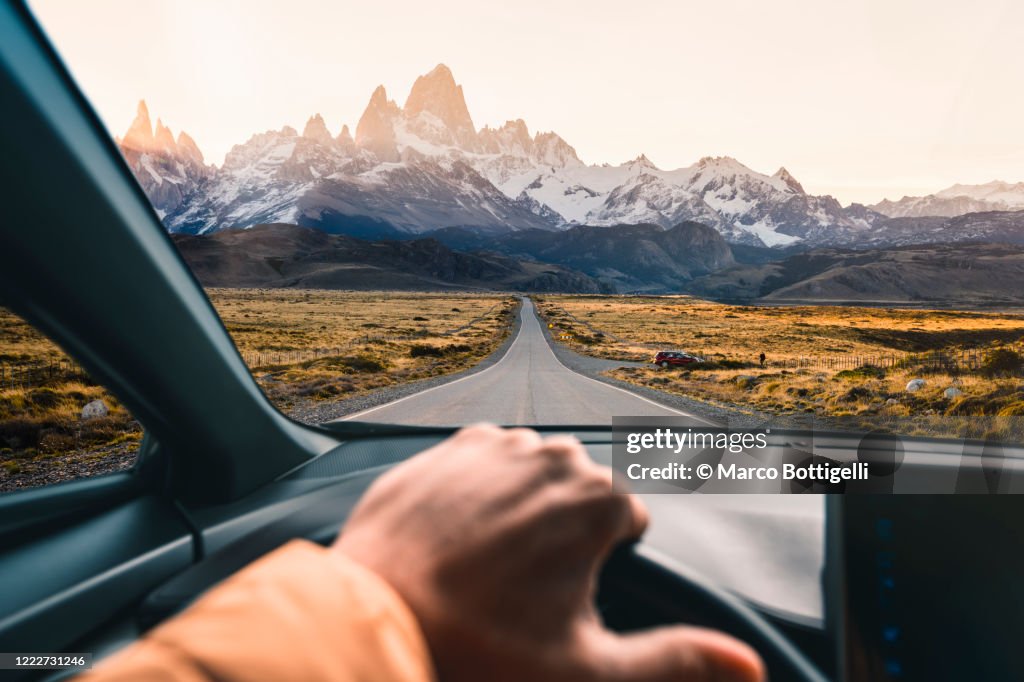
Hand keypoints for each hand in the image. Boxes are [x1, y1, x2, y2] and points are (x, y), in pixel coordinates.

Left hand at [333, 424, 763, 681]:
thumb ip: (677, 661)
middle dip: (567, 526)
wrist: (373, 619)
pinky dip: (482, 484)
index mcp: (596, 501)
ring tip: (494, 557)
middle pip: (580, 488)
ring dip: (526, 501)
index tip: (575, 585)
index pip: (628, 516)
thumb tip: (750, 666)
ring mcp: (493, 447)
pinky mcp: (444, 448)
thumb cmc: (480, 651)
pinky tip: (462, 527)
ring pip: (532, 468)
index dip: (607, 555)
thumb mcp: (589, 673)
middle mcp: (551, 458)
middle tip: (529, 582)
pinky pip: (482, 456)